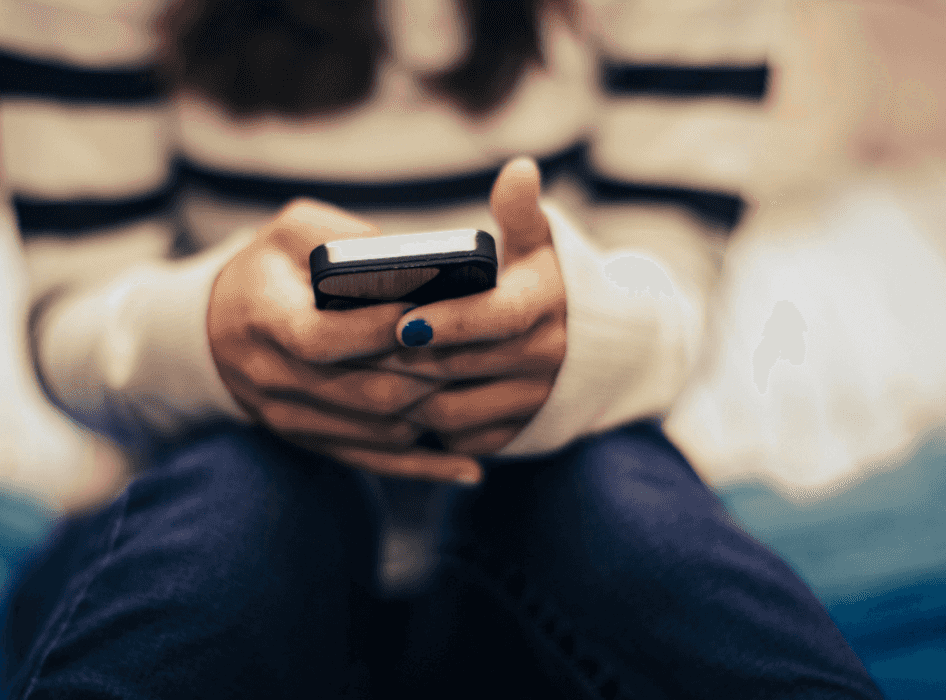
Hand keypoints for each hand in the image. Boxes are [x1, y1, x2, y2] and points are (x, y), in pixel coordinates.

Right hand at [207, 199, 481, 481]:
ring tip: (479, 393)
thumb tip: (417, 266)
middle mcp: (274, 377)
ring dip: (432, 415)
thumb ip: (346, 239)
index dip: (378, 331)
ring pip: (377, 432)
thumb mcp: (293, 232)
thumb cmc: (268, 269)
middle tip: (477, 355)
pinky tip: (468, 467)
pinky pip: (373, 462)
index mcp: (265, 319)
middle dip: (425, 374)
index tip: (428, 313)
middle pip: (364, 392)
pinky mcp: (311, 441)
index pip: (322, 339)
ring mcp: (291, 418)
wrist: (213, 328)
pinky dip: (423, 467)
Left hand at [375, 158, 566, 454]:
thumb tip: (519, 170)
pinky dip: (425, 427)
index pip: (496, 316)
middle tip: (354, 349)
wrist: (592, 347)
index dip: (449, 320)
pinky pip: (460, 439)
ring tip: (365, 375)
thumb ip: (522, 210)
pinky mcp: (515, 433)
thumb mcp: (540, 243)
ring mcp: (530, 401)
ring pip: (452, 411)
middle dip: (405, 359)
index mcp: (545, 305)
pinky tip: (392, 403)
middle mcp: (546, 358)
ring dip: (405, 397)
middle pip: (461, 367)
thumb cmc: (544, 282)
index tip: (404, 319)